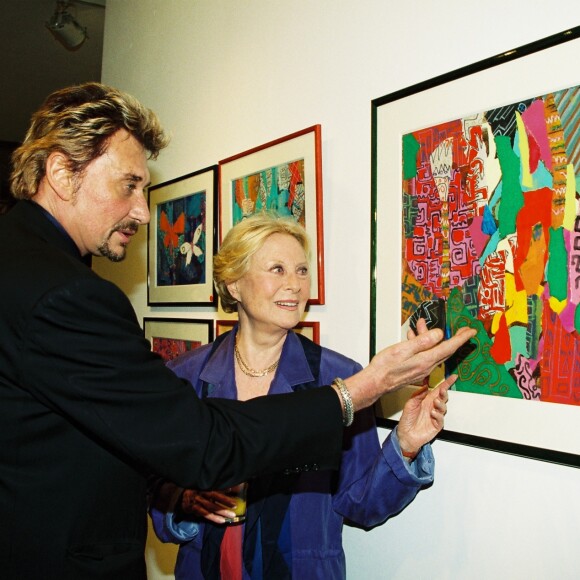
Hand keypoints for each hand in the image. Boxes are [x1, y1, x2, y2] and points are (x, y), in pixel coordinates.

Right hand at [181, 489, 236, 523]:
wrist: (181, 496)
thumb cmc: (198, 491)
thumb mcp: (206, 488)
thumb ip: (218, 489)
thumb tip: (231, 489)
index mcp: (205, 486)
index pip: (216, 488)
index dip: (225, 490)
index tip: (235, 493)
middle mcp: (201, 492)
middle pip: (213, 496)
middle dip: (225, 501)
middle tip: (235, 506)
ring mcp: (197, 500)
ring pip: (210, 506)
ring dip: (221, 511)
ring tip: (230, 516)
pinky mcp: (193, 509)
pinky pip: (204, 514)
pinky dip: (213, 518)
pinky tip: (221, 521)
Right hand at [342, 320, 474, 411]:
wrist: (375, 383)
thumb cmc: (386, 367)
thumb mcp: (404, 349)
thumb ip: (423, 341)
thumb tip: (439, 334)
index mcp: (426, 360)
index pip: (449, 347)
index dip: (461, 338)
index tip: (471, 331)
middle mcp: (427, 366)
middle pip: (446, 350)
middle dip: (455, 339)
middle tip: (463, 330)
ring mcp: (421, 369)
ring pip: (433, 351)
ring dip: (433, 338)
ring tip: (424, 325)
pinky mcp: (415, 370)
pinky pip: (424, 354)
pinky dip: (423, 343)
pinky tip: (414, 336)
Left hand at [396, 374, 454, 455]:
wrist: (405, 435)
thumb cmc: (407, 420)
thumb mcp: (410, 404)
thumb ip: (417, 395)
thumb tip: (425, 386)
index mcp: (426, 400)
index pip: (438, 390)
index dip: (446, 384)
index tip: (453, 377)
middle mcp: (432, 407)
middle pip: (443, 398)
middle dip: (444, 393)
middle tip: (443, 390)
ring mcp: (435, 416)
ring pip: (443, 408)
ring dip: (441, 404)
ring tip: (436, 402)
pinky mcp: (436, 426)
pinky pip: (440, 420)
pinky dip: (438, 415)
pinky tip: (433, 413)